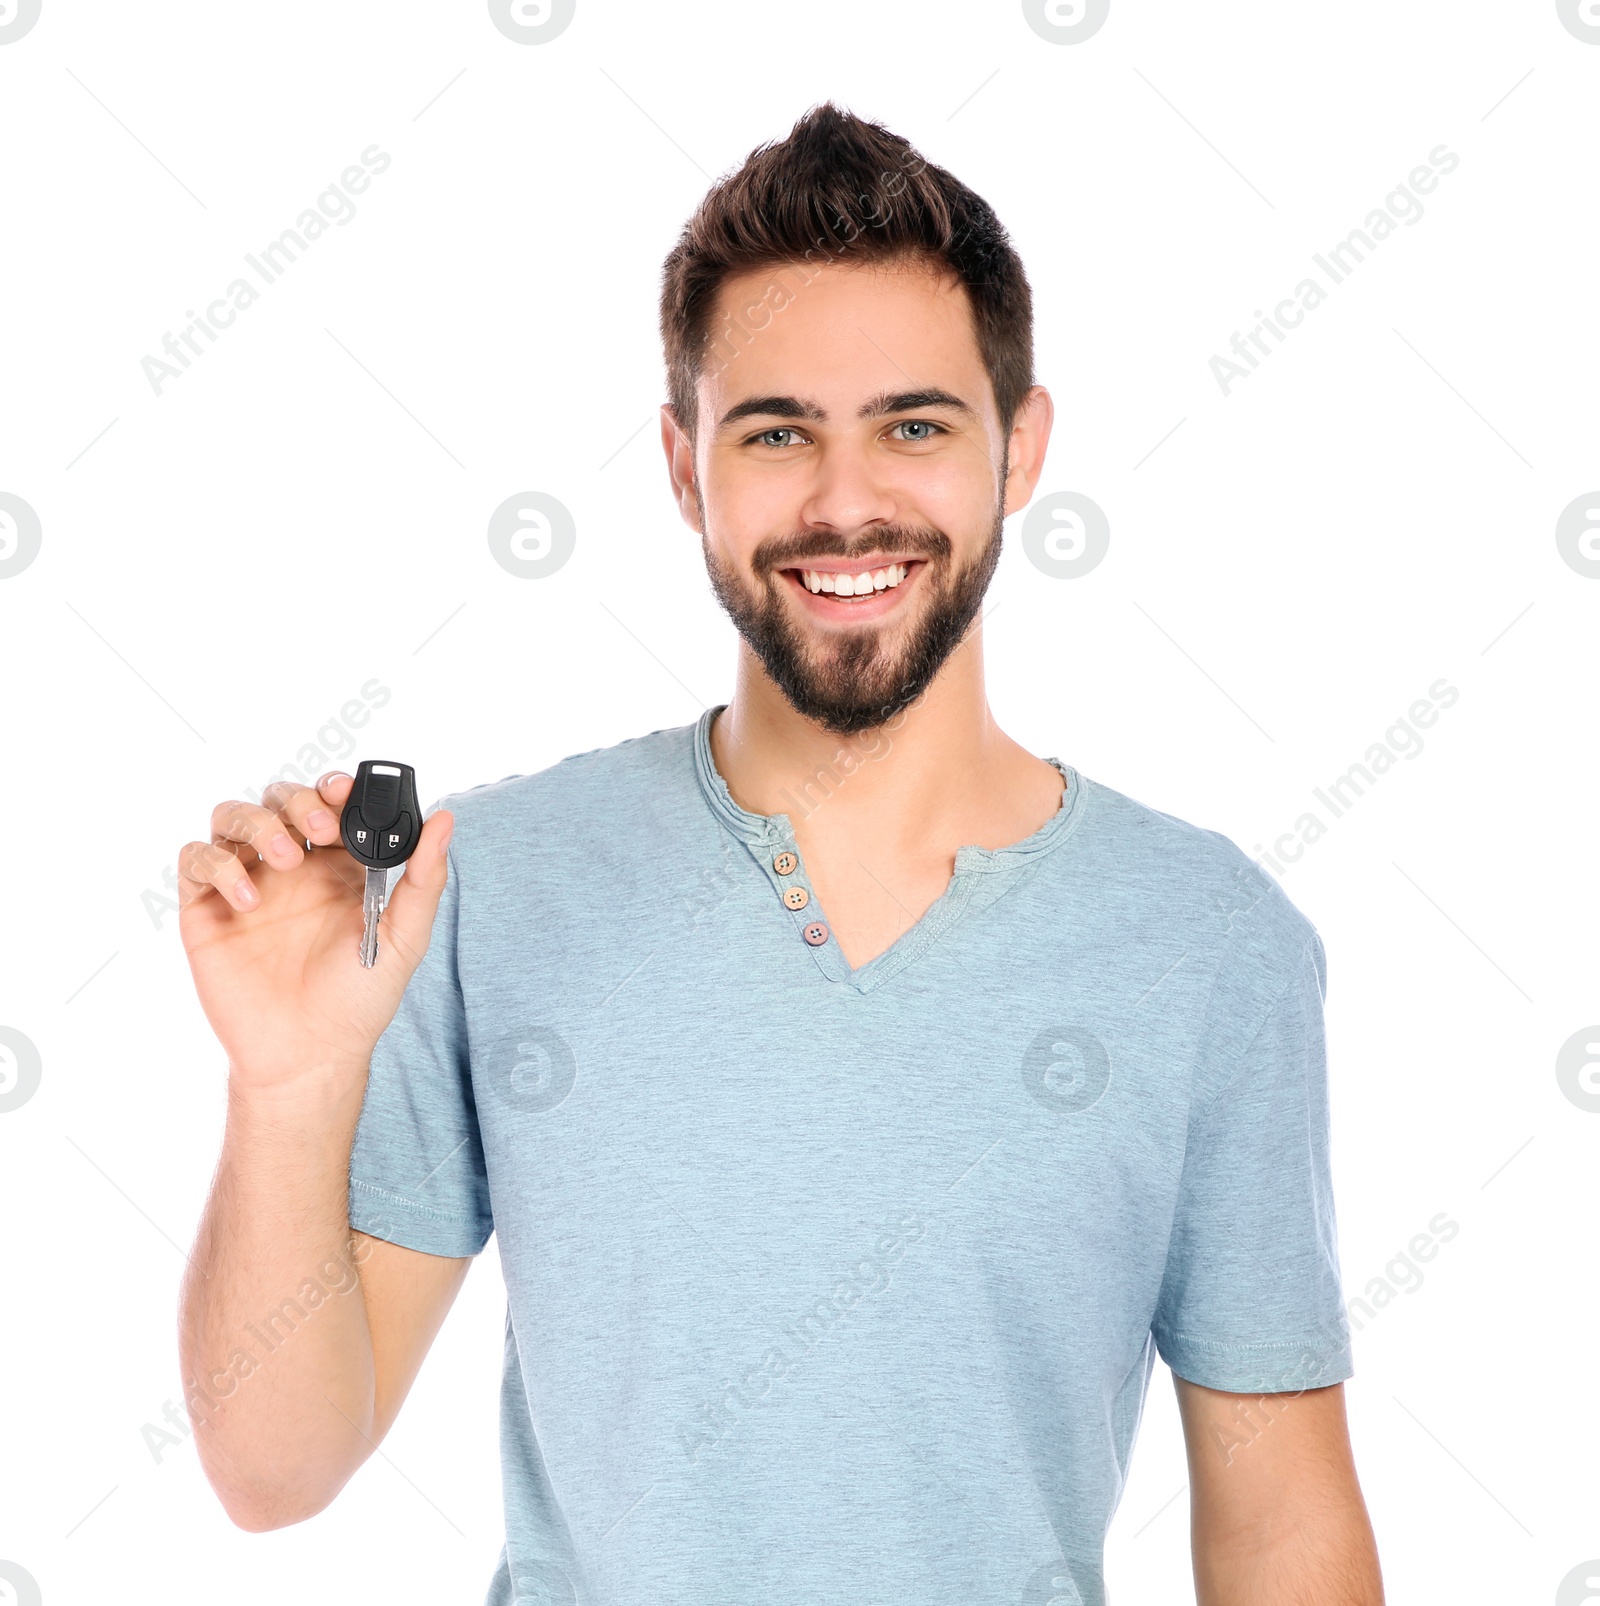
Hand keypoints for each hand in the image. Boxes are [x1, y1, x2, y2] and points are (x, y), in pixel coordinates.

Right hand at [177, 772, 453, 1091]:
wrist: (309, 1054)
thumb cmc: (360, 1000)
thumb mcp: (404, 937)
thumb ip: (424, 878)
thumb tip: (445, 819)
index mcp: (338, 867)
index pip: (329, 805)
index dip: (333, 788)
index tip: (345, 790)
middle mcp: (291, 869)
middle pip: (279, 800)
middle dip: (298, 801)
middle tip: (321, 832)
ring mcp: (247, 885)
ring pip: (232, 817)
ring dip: (258, 823)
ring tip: (287, 861)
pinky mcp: (206, 910)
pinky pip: (196, 860)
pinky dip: (218, 864)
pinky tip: (250, 901)